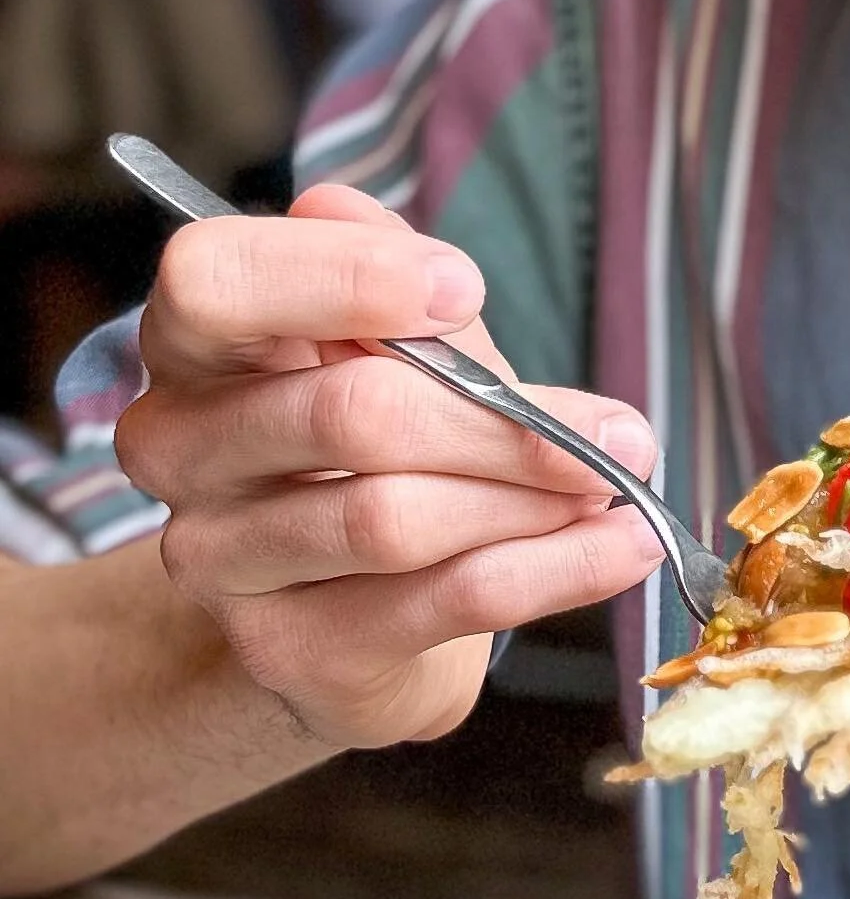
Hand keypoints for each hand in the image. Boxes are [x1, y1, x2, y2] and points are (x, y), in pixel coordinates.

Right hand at [117, 182, 661, 752]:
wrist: (361, 619)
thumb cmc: (381, 453)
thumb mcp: (402, 350)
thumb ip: (403, 292)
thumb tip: (408, 253)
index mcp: (195, 347)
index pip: (214, 282)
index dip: (342, 276)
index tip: (463, 288)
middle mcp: (180, 449)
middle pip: (347, 412)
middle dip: (501, 420)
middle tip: (616, 432)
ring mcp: (222, 558)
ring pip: (396, 516)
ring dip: (532, 499)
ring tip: (611, 487)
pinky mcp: (288, 646)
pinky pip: (444, 598)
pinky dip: (554, 569)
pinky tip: (619, 549)